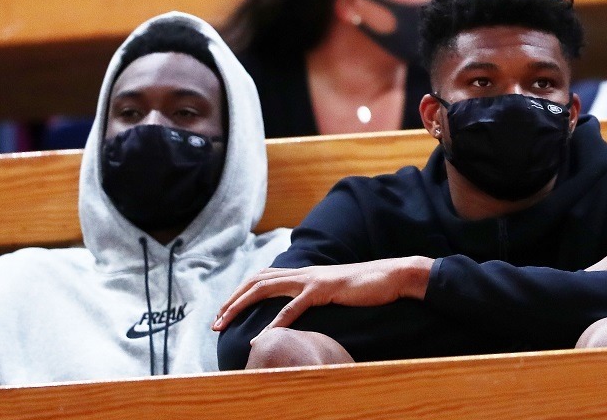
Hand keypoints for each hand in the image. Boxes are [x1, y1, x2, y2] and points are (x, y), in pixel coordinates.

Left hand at [212, 257, 433, 333]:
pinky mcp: (324, 290)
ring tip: (224, 324)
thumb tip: (301, 308)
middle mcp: (303, 272)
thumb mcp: (334, 290)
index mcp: (304, 273)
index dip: (240, 293)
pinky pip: (294, 307)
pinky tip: (264, 336)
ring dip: (241, 306)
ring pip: (265, 288)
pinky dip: (276, 321)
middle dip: (231, 301)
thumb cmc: (364, 286)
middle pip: (256, 281)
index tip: (225, 313)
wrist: (391, 276)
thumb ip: (315, 295)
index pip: (262, 278)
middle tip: (215, 323)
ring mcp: (312, 280)